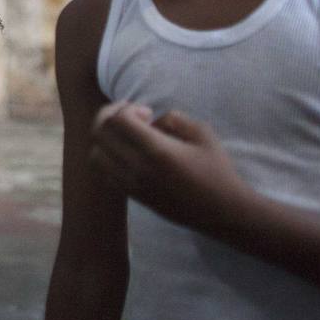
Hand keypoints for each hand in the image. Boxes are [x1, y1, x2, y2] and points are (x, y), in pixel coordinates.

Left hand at [89, 102, 249, 234]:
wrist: (222, 212)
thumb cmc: (217, 170)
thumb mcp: (202, 133)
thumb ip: (173, 118)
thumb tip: (151, 120)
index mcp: (156, 151)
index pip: (118, 121)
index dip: (126, 108)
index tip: (147, 112)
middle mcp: (138, 169)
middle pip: (100, 134)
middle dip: (109, 116)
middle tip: (130, 116)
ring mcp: (133, 185)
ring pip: (96, 155)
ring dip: (105, 138)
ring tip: (126, 135)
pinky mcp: (134, 197)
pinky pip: (104, 174)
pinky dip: (107, 157)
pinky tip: (127, 153)